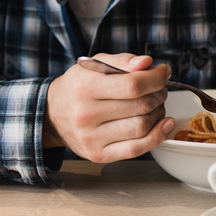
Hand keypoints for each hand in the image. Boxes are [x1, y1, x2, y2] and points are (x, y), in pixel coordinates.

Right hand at [42, 53, 173, 162]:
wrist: (52, 115)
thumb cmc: (77, 87)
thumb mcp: (93, 65)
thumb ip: (121, 61)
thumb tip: (147, 63)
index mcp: (84, 87)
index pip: (132, 84)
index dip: (155, 78)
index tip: (163, 72)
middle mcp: (85, 114)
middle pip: (140, 106)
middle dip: (159, 94)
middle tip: (159, 89)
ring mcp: (91, 137)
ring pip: (142, 127)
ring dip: (159, 113)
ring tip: (156, 105)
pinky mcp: (98, 154)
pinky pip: (137, 149)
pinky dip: (157, 136)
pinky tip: (164, 124)